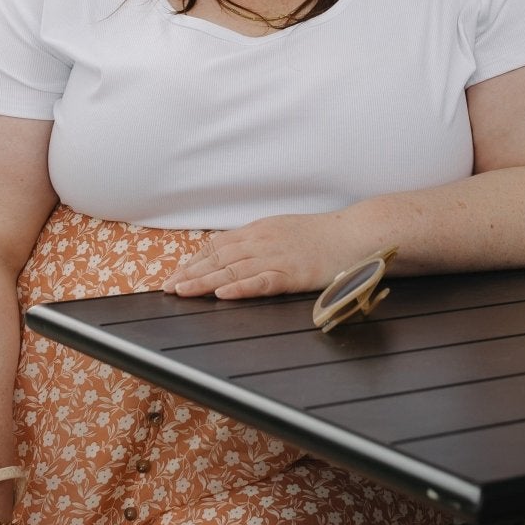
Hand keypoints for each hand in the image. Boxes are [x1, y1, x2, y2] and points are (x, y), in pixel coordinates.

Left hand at [163, 211, 364, 298]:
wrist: (356, 234)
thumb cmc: (324, 236)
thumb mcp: (285, 231)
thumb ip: (260, 241)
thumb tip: (237, 253)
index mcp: (260, 230)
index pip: (218, 245)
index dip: (195, 260)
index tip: (176, 273)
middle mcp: (263, 241)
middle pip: (219, 258)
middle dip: (191, 273)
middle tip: (168, 287)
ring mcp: (277, 257)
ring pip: (233, 269)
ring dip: (204, 281)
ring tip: (182, 291)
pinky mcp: (293, 274)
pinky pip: (262, 281)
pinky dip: (240, 287)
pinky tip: (222, 294)